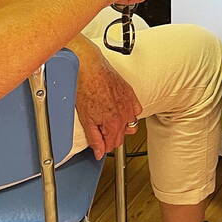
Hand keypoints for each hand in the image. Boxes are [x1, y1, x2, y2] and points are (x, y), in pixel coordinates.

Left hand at [75, 44, 142, 158]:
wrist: (91, 69)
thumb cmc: (87, 89)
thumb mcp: (86, 119)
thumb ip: (94, 138)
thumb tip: (98, 152)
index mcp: (114, 124)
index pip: (112, 145)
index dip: (103, 146)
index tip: (97, 143)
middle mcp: (125, 115)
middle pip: (121, 137)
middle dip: (110, 137)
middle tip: (99, 130)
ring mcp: (130, 105)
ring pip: (130, 125)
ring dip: (121, 127)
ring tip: (109, 121)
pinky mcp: (131, 94)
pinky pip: (136, 110)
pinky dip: (130, 114)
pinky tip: (119, 111)